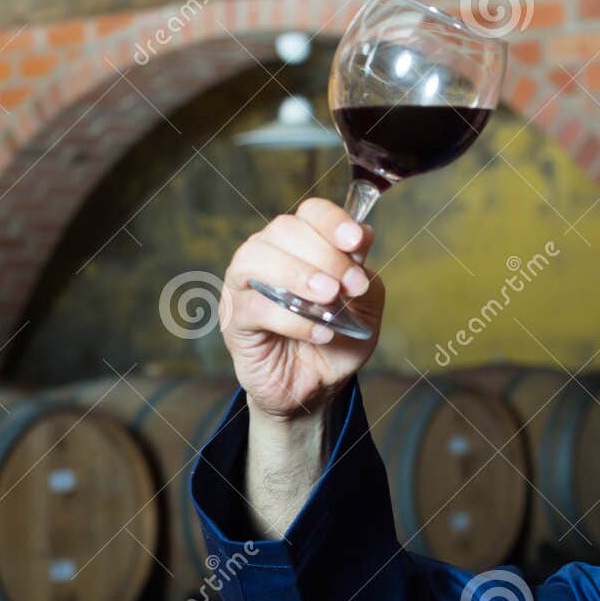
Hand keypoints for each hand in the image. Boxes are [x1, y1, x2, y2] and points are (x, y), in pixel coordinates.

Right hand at [219, 198, 385, 422]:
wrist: (317, 387)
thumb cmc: (336, 341)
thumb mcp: (365, 309)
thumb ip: (363, 274)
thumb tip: (365, 234)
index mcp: (300, 246)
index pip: (309, 213)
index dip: (332, 221)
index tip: (357, 242)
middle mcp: (267, 256)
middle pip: (284, 229)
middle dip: (324, 254)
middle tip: (351, 285)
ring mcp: (245, 286)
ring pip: (256, 258)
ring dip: (298, 275)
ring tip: (329, 299)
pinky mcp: (234, 320)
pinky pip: (256, 307)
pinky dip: (292, 318)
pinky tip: (320, 332)